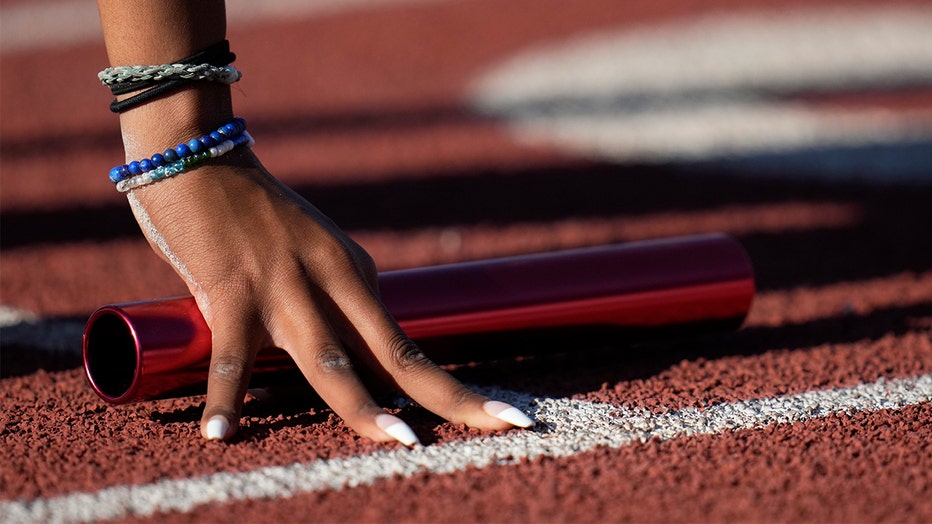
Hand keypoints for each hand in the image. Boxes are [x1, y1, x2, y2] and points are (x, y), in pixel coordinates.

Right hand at [125, 148, 533, 442]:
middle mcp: (332, 284)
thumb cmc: (254, 217)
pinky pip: (230, 358)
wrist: (201, 158)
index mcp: (355, 276)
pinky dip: (225, 398)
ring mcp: (285, 290)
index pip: (404, 346)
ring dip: (365, 406)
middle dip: (450, 395)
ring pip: (330, 362)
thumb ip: (335, 306)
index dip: (448, 387)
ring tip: (399, 441)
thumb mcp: (314, 257)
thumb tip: (356, 365)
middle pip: (396, 355)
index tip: (497, 415)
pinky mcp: (231, 293)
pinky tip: (221, 433)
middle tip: (504, 424)